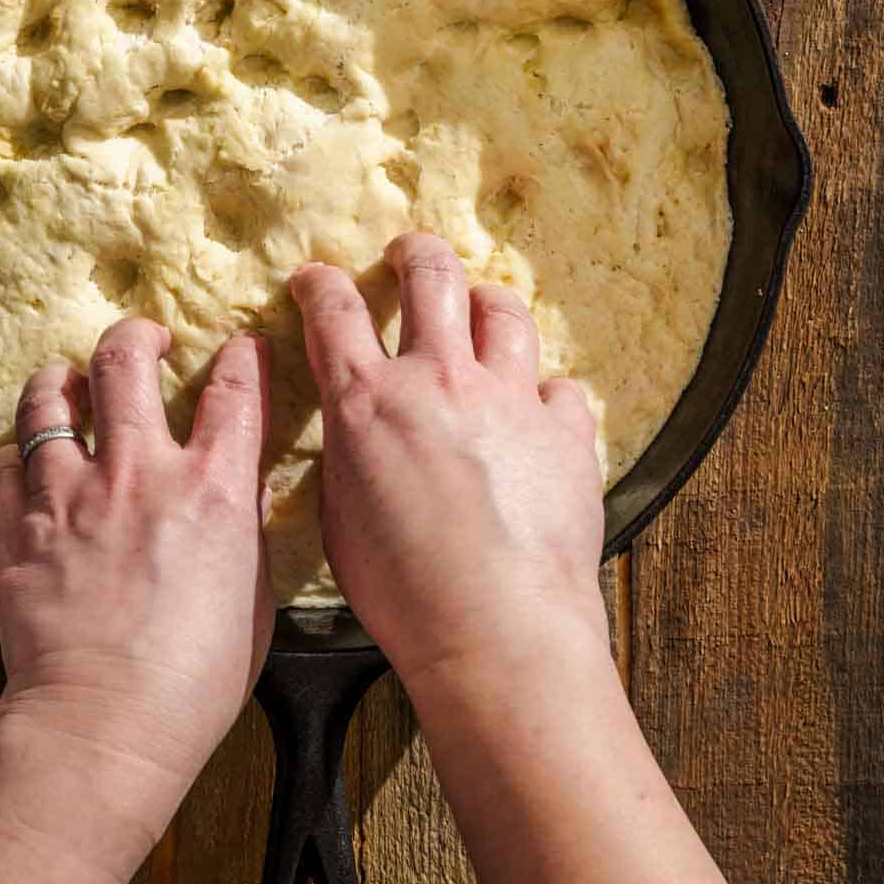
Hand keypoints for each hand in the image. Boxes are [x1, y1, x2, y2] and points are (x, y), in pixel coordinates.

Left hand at [0, 320, 273, 871]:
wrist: (105, 727)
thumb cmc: (194, 683)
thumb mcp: (253, 601)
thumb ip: (243, 535)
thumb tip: (237, 500)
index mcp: (214, 490)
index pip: (234, 390)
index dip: (241, 358)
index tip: (239, 350)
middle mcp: (139, 475)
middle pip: (128, 362)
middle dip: (137, 336)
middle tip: (144, 341)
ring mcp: (70, 498)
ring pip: (49, 399)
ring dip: (60, 381)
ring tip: (67, 382)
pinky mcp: (16, 531)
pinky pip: (3, 464)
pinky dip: (15, 454)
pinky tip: (24, 460)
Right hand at [290, 232, 606, 693]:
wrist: (497, 630)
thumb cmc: (405, 594)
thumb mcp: (341, 519)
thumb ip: (349, 455)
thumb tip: (358, 435)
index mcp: (368, 402)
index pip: (334, 310)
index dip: (321, 283)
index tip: (318, 278)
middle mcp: (439, 380)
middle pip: (430, 276)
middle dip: (415, 253)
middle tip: (409, 255)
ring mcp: (509, 398)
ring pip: (504, 311)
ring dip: (486, 304)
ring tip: (481, 312)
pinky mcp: (565, 430)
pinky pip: (559, 387)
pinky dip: (543, 394)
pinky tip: (537, 412)